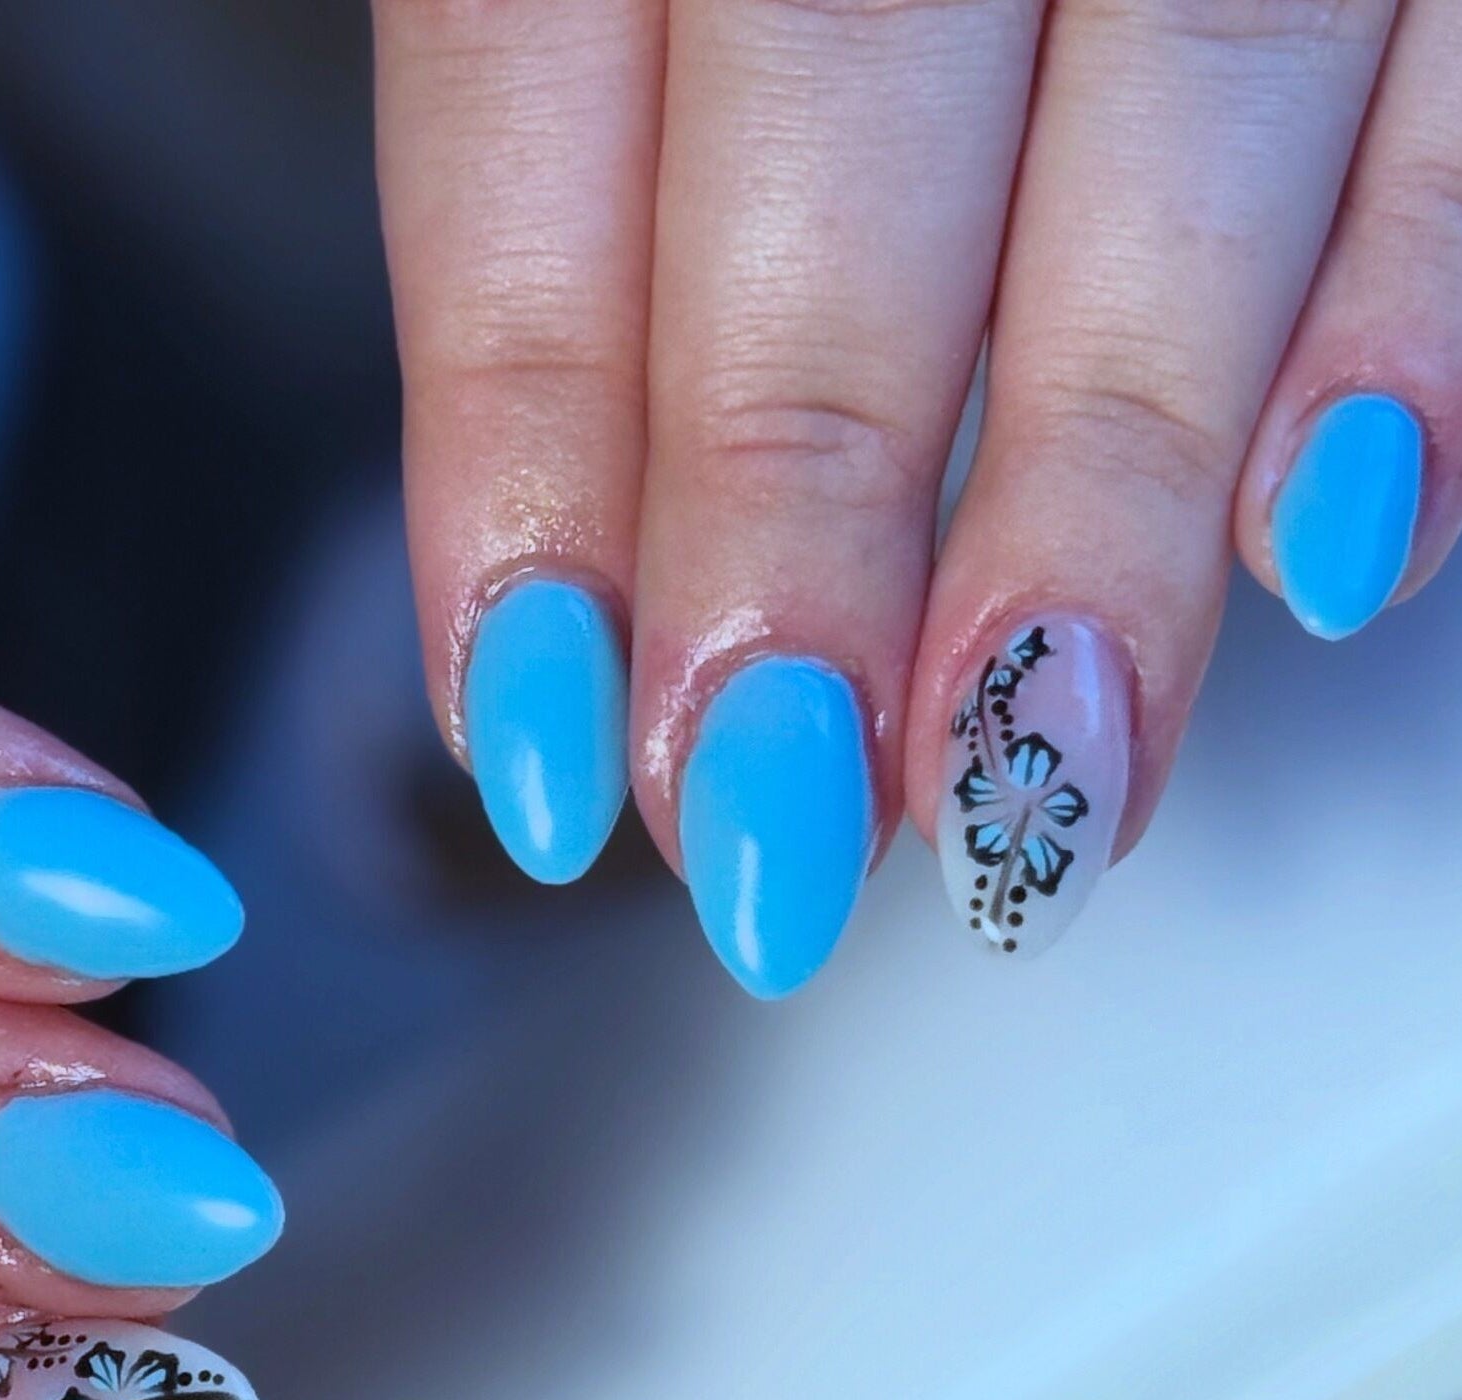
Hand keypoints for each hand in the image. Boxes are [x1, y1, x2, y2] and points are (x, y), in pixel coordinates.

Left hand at [374, 0, 1456, 989]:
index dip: (527, 436)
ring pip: (1186, 85)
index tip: (530, 733)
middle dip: (794, 498)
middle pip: (834, 113)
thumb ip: (567, 92)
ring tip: (1038, 784)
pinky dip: (1427, 285)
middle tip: (769, 816)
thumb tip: (568, 544)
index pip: (527, 94)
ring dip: (1107, 479)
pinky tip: (1342, 541)